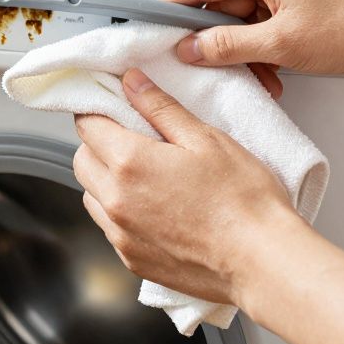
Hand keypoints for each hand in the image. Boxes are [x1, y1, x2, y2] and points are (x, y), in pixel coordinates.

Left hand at [72, 69, 298, 304]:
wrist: (260, 260)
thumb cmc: (242, 199)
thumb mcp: (205, 138)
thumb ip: (161, 107)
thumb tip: (131, 82)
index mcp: (129, 162)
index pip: (87, 124)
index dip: (100, 110)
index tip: (118, 108)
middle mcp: (116, 200)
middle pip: (82, 159)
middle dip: (100, 144)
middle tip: (136, 139)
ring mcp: (121, 234)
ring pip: (91, 195)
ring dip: (106, 180)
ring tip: (147, 177)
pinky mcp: (132, 260)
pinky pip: (109, 227)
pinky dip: (120, 213)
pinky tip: (155, 208)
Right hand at [160, 0, 343, 74]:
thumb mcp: (282, 44)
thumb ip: (229, 45)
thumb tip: (193, 48)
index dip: (171, 9)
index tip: (152, 29)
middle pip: (222, 0)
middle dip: (217, 38)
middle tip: (209, 67)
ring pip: (248, 13)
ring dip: (246, 46)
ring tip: (258, 75)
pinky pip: (270, 15)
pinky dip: (267, 42)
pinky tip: (275, 69)